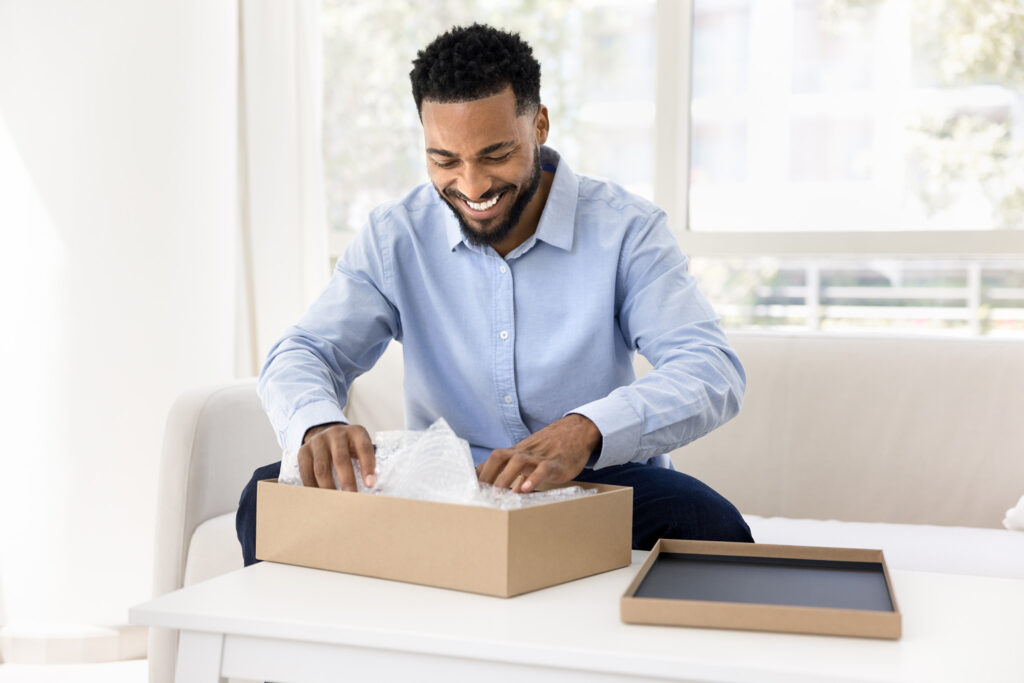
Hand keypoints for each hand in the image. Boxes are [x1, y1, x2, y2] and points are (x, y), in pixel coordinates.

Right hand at [298, 422, 374, 491]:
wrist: (327, 436)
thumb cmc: (350, 448)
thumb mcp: (361, 449)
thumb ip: (368, 464)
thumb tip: (371, 486)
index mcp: (356, 432)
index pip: (364, 448)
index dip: (367, 467)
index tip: (370, 485)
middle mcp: (336, 433)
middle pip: (340, 458)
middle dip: (347, 480)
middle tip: (351, 497)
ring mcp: (318, 441)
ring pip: (321, 468)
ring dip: (328, 487)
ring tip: (334, 502)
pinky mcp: (304, 451)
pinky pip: (306, 472)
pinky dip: (313, 487)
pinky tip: (319, 498)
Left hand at [477, 414, 601, 492]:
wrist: (576, 432)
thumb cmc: (551, 448)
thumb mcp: (532, 458)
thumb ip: (517, 474)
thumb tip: (505, 491)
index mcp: (516, 452)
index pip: (492, 460)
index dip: (479, 472)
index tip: (466, 487)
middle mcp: (523, 452)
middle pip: (499, 457)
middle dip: (487, 474)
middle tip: (478, 493)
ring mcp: (539, 456)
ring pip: (518, 462)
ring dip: (505, 477)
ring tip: (497, 494)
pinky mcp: (555, 462)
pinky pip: (542, 469)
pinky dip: (533, 478)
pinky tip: (526, 489)